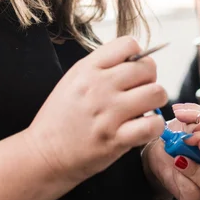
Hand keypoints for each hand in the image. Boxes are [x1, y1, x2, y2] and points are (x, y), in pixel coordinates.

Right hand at [25, 36, 167, 183]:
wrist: (43, 154)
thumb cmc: (58, 119)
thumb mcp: (72, 81)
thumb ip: (101, 68)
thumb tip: (134, 61)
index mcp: (87, 69)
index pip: (128, 44)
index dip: (137, 56)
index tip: (133, 70)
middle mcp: (98, 87)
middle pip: (147, 67)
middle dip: (149, 78)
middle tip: (141, 91)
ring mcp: (108, 113)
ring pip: (156, 93)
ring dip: (155, 101)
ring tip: (143, 109)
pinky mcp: (116, 139)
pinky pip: (153, 124)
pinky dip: (155, 126)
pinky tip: (144, 127)